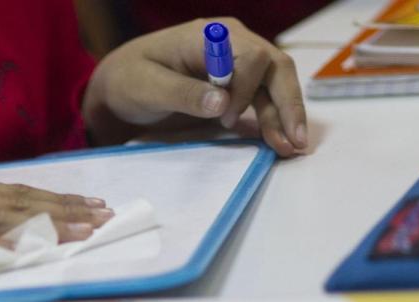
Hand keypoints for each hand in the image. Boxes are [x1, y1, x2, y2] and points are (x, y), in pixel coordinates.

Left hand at [83, 18, 307, 156]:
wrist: (123, 85)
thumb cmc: (131, 78)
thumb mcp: (147, 86)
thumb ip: (183, 92)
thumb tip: (222, 102)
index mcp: (211, 36)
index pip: (250, 55)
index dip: (247, 88)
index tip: (226, 117)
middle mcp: (233, 44)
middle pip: (276, 68)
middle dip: (288, 104)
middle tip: (295, 140)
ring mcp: (239, 64)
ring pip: (277, 85)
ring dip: (286, 117)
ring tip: (290, 149)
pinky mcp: (240, 85)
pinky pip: (266, 99)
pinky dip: (275, 121)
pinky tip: (280, 142)